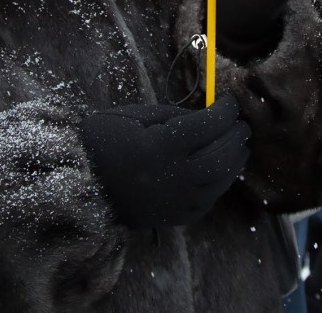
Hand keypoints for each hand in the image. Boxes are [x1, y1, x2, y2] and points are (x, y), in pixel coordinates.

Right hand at [80, 96, 249, 228]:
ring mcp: (173, 201)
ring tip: (239, 147)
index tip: (230, 103)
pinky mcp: (171, 218)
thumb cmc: (106, 140)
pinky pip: (207, 202)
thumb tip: (209, 117)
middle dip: (235, 137)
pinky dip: (219, 184)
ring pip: (219, 182)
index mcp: (160, 146)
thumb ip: (175, 116)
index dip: (225, 111)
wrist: (80, 184)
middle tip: (241, 125)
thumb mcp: (137, 116)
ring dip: (234, 162)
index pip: (209, 125)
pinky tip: (221, 171)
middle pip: (220, 156)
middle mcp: (171, 176)